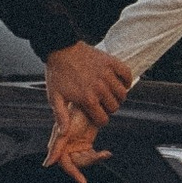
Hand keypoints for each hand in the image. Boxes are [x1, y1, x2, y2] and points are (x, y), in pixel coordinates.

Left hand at [44, 41, 131, 155]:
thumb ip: (61, 116)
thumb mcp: (55, 97)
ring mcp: (107, 74)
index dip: (100, 119)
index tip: (96, 114)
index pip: (103, 119)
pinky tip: (120, 82)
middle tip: (101, 103)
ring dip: (118, 96)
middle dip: (108, 108)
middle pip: (114, 107)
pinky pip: (126, 74)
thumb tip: (64, 134)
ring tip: (110, 93)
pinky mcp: (110, 62)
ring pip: (122, 94)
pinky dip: (126, 80)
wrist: (61, 48)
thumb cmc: (57, 73)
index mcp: (87, 99)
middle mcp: (100, 88)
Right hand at [45, 112, 104, 182]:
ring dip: (95, 158)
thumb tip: (46, 165)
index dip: (74, 173)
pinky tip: (107, 153)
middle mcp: (66, 148)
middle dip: (89, 161)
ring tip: (105, 154)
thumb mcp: (64, 132)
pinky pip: (92, 156)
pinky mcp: (85, 145)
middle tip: (101, 156)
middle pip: (77, 164)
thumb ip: (55, 148)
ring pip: (86, 161)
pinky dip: (100, 155)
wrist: (88, 103)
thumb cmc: (74, 114)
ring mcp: (76, 147)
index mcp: (59, 146)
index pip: (66, 164)